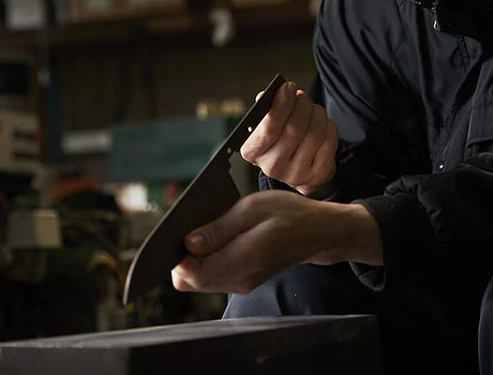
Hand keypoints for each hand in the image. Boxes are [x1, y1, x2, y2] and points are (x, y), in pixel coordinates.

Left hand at [170, 190, 380, 294]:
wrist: (316, 232)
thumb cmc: (287, 214)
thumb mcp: (252, 209)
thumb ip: (219, 229)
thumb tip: (188, 243)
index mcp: (244, 260)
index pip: (193, 275)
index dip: (177, 258)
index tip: (176, 237)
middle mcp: (240, 279)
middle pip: (190, 281)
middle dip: (183, 257)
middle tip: (194, 228)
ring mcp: (241, 283)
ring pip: (199, 280)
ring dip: (195, 258)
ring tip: (210, 231)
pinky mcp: (242, 281)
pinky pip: (212, 276)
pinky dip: (207, 259)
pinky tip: (218, 239)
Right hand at [240, 81, 338, 196]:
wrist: (296, 166)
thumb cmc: (278, 138)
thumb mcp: (264, 125)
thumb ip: (266, 109)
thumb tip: (272, 94)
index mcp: (252, 151)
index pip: (269, 128)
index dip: (281, 104)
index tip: (288, 86)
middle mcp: (272, 166)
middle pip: (295, 127)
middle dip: (302, 104)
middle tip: (302, 96)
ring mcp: (296, 174)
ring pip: (315, 132)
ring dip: (316, 113)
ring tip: (312, 109)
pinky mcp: (317, 175)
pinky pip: (328, 141)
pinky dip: (328, 126)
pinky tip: (321, 125)